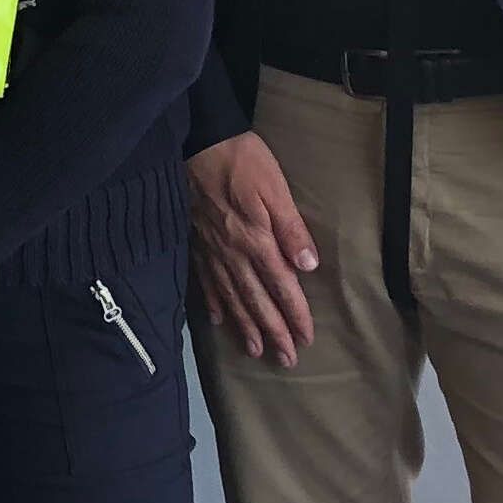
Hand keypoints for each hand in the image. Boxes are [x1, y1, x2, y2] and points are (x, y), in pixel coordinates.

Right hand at [188, 133, 316, 366]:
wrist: (196, 141)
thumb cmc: (242, 160)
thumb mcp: (274, 188)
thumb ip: (291, 228)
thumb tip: (308, 266)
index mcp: (256, 241)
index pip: (281, 287)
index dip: (294, 314)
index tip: (306, 339)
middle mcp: (233, 254)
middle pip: (256, 300)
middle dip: (273, 332)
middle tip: (285, 360)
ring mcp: (211, 251)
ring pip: (231, 297)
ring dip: (245, 327)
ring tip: (256, 351)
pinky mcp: (195, 242)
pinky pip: (204, 281)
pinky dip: (213, 303)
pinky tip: (218, 320)